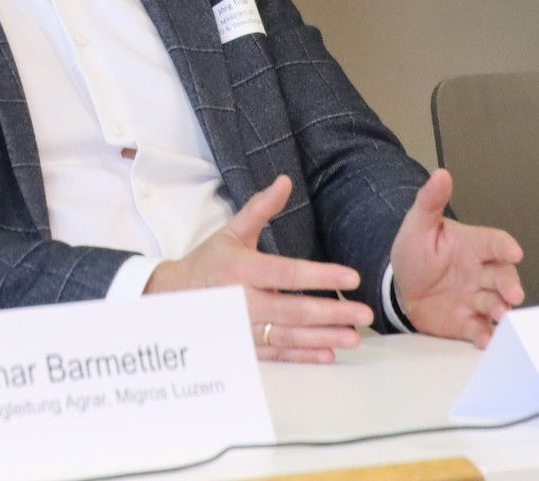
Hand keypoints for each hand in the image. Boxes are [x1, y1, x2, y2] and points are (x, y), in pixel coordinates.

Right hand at [145, 175, 372, 362]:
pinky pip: (279, 353)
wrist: (174, 297)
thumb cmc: (209, 262)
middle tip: (364, 313)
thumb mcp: (232, 231)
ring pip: (290, 335)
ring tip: (354, 337)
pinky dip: (303, 356)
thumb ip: (260, 208)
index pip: (287, 273)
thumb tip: (284, 182)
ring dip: (324, 337)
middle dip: (332, 312)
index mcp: (242, 270)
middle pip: (294, 310)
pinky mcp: (246, 347)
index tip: (351, 277)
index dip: (320, 276)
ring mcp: (244, 328)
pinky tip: (328, 354)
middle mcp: (244, 301)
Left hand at [390, 168, 523, 347]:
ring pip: (497, 304)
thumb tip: (441, 174)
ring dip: (501, 310)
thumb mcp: (418, 224)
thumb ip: (430, 201)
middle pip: (503, 277)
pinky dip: (485, 335)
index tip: (513, 251)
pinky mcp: (468, 322)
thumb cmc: (416, 252)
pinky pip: (480, 329)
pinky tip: (485, 338)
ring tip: (501, 315)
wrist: (401, 286)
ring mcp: (476, 298)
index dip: (505, 247)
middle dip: (510, 285)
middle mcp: (481, 273)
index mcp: (473, 246)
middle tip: (512, 293)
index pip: (495, 243)